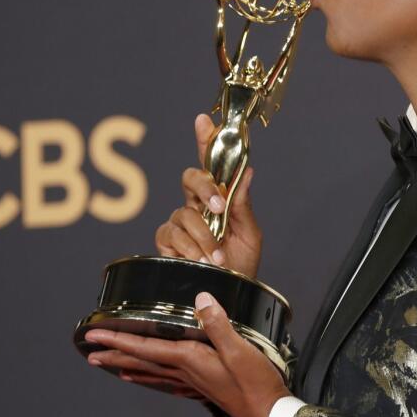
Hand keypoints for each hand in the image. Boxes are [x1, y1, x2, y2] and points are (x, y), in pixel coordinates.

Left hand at [85, 292, 289, 416]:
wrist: (269, 412)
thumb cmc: (255, 384)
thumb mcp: (240, 349)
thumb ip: (218, 323)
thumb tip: (201, 299)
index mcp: (190, 358)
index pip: (145, 347)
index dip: (118, 339)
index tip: (95, 335)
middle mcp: (186, 371)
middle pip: (142, 361)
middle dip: (115, 354)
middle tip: (91, 352)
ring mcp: (193, 382)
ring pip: (152, 372)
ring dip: (129, 367)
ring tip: (111, 365)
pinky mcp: (203, 387)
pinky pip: (168, 381)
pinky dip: (153, 378)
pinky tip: (151, 380)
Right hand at [156, 113, 262, 277]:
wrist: (230, 296)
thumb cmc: (241, 267)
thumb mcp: (249, 235)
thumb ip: (243, 204)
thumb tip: (247, 171)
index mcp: (217, 200)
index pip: (210, 165)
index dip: (205, 141)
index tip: (204, 120)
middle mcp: (195, 207)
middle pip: (189, 178)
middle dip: (203, 188)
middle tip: (218, 208)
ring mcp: (179, 224)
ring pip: (183, 212)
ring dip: (203, 235)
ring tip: (216, 256)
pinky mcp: (166, 243)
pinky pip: (170, 234)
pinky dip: (188, 247)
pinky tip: (200, 259)